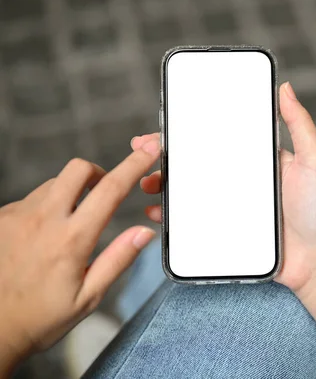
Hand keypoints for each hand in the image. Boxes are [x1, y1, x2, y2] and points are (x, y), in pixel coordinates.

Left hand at [0, 138, 159, 372]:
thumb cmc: (41, 317)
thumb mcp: (89, 296)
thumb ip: (119, 258)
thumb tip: (144, 232)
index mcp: (71, 240)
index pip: (110, 189)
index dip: (134, 165)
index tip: (148, 150)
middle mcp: (42, 221)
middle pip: (78, 169)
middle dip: (98, 172)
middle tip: (103, 191)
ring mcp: (17, 216)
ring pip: (53, 183)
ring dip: (69, 193)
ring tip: (69, 225)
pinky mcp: (0, 219)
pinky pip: (31, 199)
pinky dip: (45, 208)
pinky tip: (42, 236)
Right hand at [134, 82, 315, 291]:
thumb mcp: (315, 160)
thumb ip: (300, 125)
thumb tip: (285, 88)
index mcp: (256, 159)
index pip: (218, 139)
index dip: (190, 130)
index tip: (165, 125)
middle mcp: (240, 180)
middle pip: (196, 164)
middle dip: (165, 157)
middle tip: (141, 153)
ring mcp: (231, 207)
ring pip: (189, 192)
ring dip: (163, 185)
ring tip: (145, 184)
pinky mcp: (227, 232)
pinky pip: (194, 223)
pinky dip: (173, 219)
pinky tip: (158, 215)